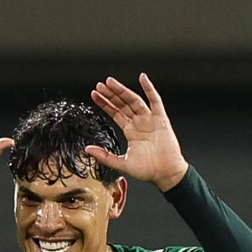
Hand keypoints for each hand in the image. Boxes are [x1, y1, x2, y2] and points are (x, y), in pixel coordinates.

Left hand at [87, 73, 188, 192]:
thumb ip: (104, 156)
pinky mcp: (161, 119)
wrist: (165, 174)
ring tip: (110, 82)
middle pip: (122, 104)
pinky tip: (142, 78)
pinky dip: (149, 89)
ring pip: (134, 100)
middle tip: (99, 85)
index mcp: (130, 131)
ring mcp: (150, 119)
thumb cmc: (147, 170)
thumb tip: (87, 149)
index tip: (94, 95)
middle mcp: (139, 122)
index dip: (105, 104)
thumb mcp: (121, 163)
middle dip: (110, 95)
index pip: (115, 113)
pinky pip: (155, 101)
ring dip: (122, 90)